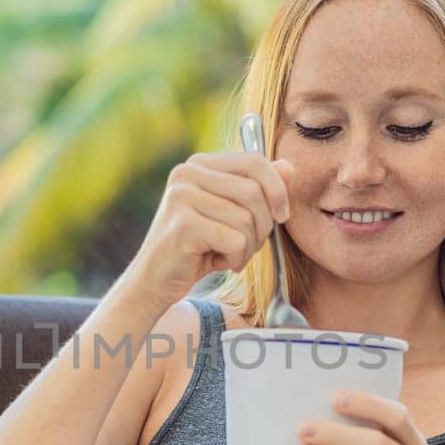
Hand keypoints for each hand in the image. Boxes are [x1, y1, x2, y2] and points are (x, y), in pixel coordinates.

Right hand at [125, 151, 293, 309]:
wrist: (154, 282)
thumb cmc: (198, 249)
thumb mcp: (232, 215)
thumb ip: (259, 189)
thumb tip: (289, 167)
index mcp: (199, 164)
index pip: (254, 161)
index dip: (278, 189)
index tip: (282, 215)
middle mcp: (186, 173)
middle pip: (254, 191)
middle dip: (263, 225)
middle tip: (247, 246)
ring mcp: (182, 197)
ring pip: (247, 219)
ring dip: (248, 246)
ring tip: (229, 255)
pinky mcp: (184, 225)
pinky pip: (236, 240)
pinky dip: (236, 258)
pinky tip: (217, 263)